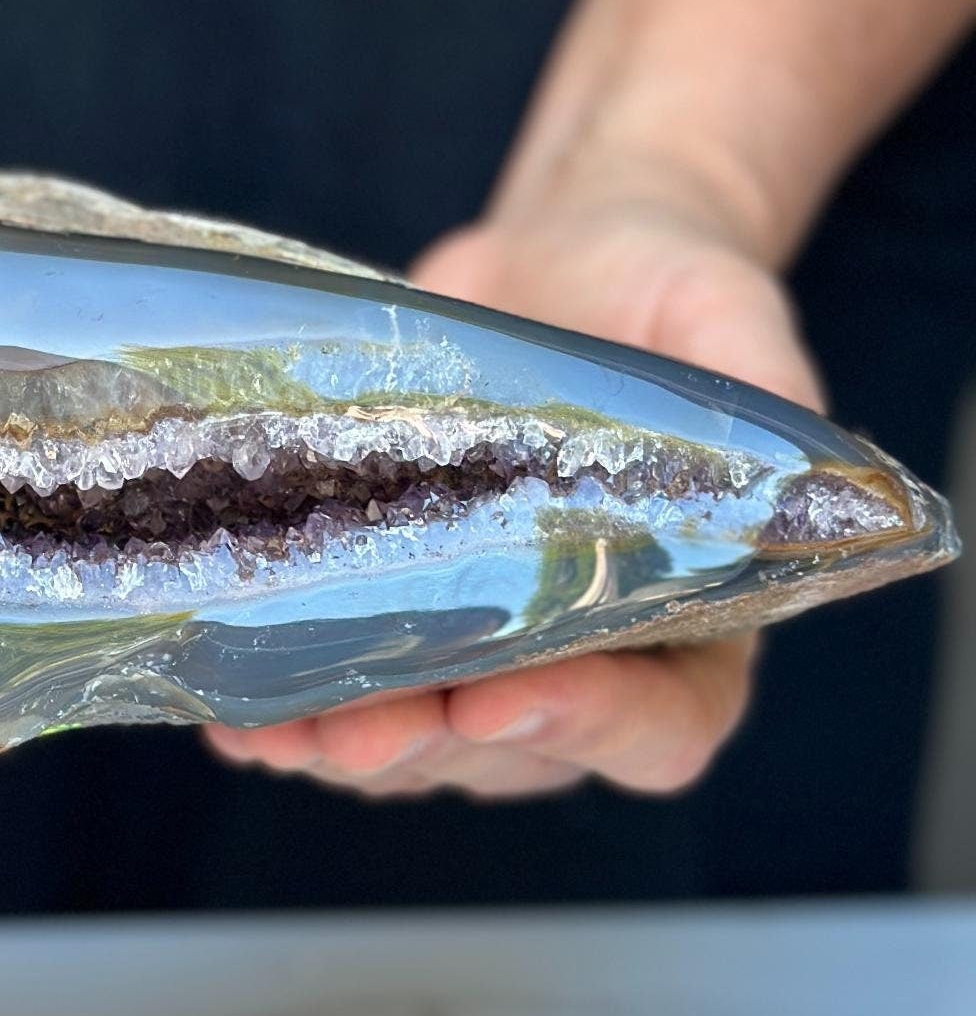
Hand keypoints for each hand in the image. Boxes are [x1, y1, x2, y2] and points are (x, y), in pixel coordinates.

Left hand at [208, 191, 823, 800]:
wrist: (554, 263)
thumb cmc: (654, 290)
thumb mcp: (717, 312)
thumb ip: (756, 390)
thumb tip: (790, 469)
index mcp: (693, 619)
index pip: (663, 724)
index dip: (587, 728)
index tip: (496, 694)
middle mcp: (587, 656)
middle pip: (513, 752)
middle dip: (427, 743)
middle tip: (355, 724)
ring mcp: (482, 646)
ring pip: (417, 745)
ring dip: (341, 747)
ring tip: (271, 730)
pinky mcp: (398, 613)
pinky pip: (343, 694)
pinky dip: (283, 712)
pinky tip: (226, 710)